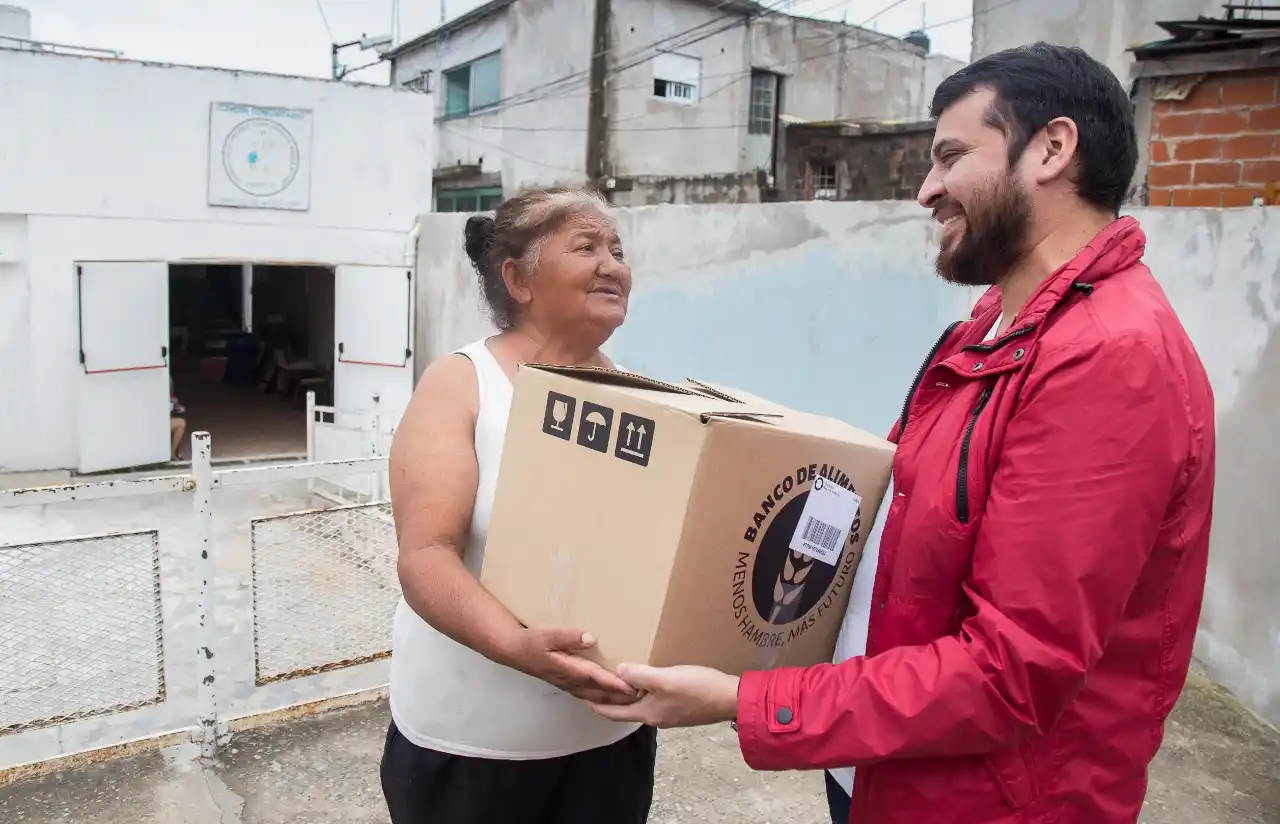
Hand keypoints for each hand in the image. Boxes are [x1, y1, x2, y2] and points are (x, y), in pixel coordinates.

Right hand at [508, 627, 640, 704]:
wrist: (515, 651)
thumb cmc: (532, 641)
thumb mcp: (548, 634)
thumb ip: (569, 637)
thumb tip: (591, 639)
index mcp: (569, 669)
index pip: (596, 678)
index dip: (615, 683)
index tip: (633, 686)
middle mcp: (572, 681)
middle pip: (601, 692)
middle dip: (621, 696)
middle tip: (644, 695)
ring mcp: (570, 685)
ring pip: (597, 696)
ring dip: (615, 699)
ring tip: (635, 699)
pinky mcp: (569, 684)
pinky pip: (591, 695)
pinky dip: (604, 698)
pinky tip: (614, 698)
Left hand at [588, 664, 739, 727]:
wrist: (731, 699)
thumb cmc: (697, 689)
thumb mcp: (664, 679)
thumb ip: (639, 675)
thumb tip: (617, 672)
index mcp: (648, 713)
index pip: (615, 713)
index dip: (597, 706)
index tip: (582, 699)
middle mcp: (657, 717)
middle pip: (628, 709)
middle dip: (612, 698)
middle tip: (598, 685)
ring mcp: (671, 713)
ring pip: (643, 704)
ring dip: (630, 694)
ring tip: (621, 679)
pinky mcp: (683, 707)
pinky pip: (657, 699)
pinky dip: (646, 691)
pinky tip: (649, 679)